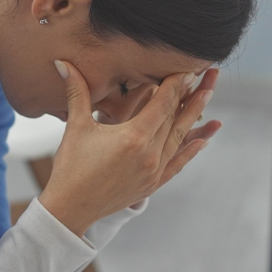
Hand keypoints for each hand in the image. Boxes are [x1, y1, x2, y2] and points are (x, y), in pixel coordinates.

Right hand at [38, 63, 221, 235]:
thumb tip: (62, 62)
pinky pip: (177, 164)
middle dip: (192, 94)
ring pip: (180, 138)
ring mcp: (154, 171)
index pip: (162, 104)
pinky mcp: (153, 184)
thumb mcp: (76, 126)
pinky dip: (190, 151)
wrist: (70, 208)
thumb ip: (77, 91)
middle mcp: (149, 154)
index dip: (175, 84)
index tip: (187, 68)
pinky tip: (203, 140)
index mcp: (133, 137)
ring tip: (208, 95)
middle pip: (176, 118)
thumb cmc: (70, 167)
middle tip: (208, 74)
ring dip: (195, 116)